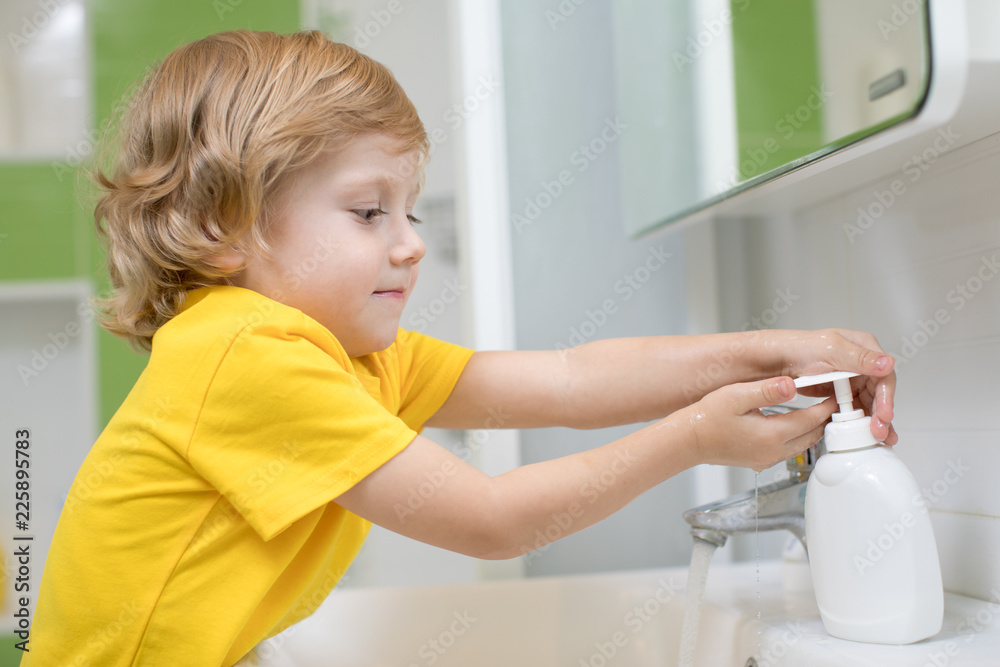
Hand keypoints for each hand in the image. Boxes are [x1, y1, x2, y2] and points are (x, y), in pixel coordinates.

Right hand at [682, 377, 836, 471]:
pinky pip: (789, 450)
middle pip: (813, 435)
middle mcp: (774, 451)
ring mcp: (767, 459)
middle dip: (826, 418)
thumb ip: (767, 390)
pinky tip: (795, 424)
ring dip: (813, 428)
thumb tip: (792, 384)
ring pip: (803, 444)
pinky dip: (798, 436)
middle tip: (834, 400)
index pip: (812, 419)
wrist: (688, 441)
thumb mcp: (736, 396)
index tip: (836, 393)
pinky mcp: (760, 461)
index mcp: (772, 434)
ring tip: (819, 410)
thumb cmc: (707, 418)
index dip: (827, 405)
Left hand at [765, 329, 896, 444]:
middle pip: (879, 392)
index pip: (884, 376)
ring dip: (874, 420)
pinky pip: (854, 408)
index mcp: (864, 348)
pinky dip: (860, 421)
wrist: (775, 358)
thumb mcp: (830, 350)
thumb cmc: (798, 347)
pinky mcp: (839, 392)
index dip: (886, 397)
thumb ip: (859, 358)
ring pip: (869, 402)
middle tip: (880, 432)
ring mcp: (850, 378)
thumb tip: (886, 363)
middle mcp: (860, 364)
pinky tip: (864, 433)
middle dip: (882, 414)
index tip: (884, 415)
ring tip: (878, 438)